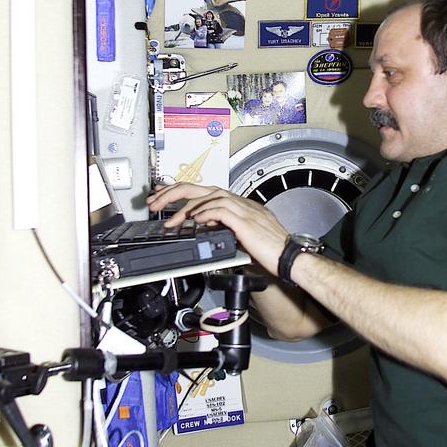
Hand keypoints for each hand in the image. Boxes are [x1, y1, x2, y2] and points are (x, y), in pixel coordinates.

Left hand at [147, 182, 288, 276]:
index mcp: (239, 206)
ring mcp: (244, 210)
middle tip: (156, 202)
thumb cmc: (271, 251)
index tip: (164, 197)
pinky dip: (206, 212)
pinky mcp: (246, 221)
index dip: (183, 192)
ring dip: (187, 207)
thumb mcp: (241, 237)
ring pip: (210, 196)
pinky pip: (221, 210)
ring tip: (172, 220)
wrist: (289, 258)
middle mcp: (241, 203)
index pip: (206, 192)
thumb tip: (205, 226)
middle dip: (175, 193)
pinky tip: (195, 220)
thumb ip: (225, 227)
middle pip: (203, 188)